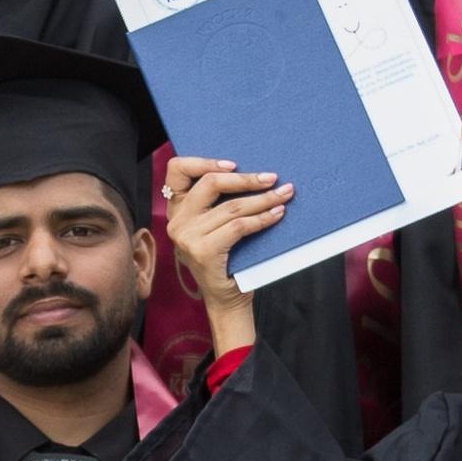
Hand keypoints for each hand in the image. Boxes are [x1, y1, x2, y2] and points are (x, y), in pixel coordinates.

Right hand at [162, 153, 291, 357]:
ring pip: (232, 207)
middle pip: (211, 184)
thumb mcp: (215, 227)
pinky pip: (239, 226)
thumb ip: (219, 204)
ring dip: (263, 200)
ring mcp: (187, 237)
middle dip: (246, 179)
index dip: (204, 161)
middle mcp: (177, 221)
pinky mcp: (203, 251)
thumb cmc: (227, 259)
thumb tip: (254, 174)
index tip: (235, 164)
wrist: (226, 299)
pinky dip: (262, 219)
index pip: (177, 170)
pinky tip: (277, 215)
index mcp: (177, 209)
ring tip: (284, 196)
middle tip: (272, 178)